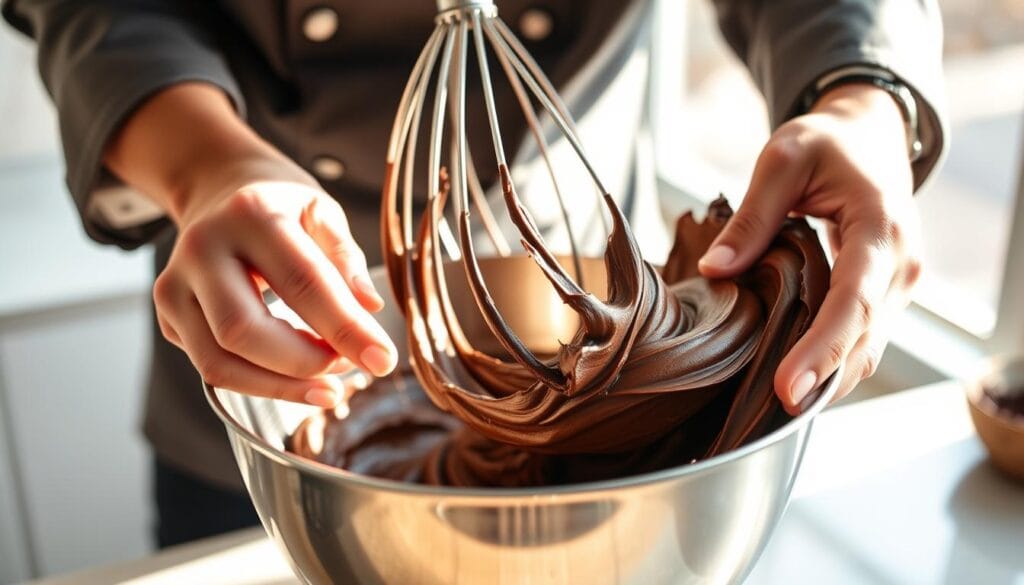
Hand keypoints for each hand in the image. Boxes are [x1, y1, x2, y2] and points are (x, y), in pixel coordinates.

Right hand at [105, 83, 396, 407]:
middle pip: (245, 331)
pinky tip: (296, 378)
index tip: (383, 360)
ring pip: (220, 363)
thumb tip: (369, 308)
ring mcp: (175, 285)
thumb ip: (345, 259)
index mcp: (250, 214)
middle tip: (351, 370)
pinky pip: (213, 367)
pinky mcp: (168, 317)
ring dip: (282, 386)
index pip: (303, 283)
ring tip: (329, 385)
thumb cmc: (280, 206)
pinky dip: (260, 384)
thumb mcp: (322, 212)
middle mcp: (202, 249)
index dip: (345, 329)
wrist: (218, 189)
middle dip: (305, 364)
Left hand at [697, 83, 922, 413]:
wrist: (871, 138)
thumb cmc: (827, 143)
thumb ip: (751, 215)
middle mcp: (900, 265)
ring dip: (827, 382)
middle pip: (865, 340)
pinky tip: (795, 382)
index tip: (789, 389)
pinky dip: (831, 365)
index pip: (854, 302)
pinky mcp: (884, 296)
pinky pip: (861, 341)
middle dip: (821, 381)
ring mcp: (897, 285)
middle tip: (768, 414)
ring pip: (867, 350)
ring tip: (774, 411)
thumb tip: (715, 269)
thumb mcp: (783, 158)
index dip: (823, 349)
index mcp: (880, 226)